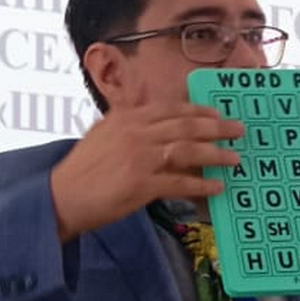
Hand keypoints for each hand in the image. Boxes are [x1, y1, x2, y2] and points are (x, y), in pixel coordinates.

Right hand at [49, 102, 243, 239]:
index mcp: (128, 117)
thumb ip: (127, 116)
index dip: (199, 110)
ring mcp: (140, 157)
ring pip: (189, 151)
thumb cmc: (83, 167)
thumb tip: (147, 104)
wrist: (61, 196)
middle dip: (217, 127)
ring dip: (216, 154)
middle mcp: (137, 132)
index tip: (217, 113)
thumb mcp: (104, 131)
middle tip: (238, 131)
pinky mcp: (142, 184)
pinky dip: (201, 185)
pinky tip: (217, 187)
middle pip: (187, 125)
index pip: (172, 108)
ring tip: (234, 159)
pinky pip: (180, 182)